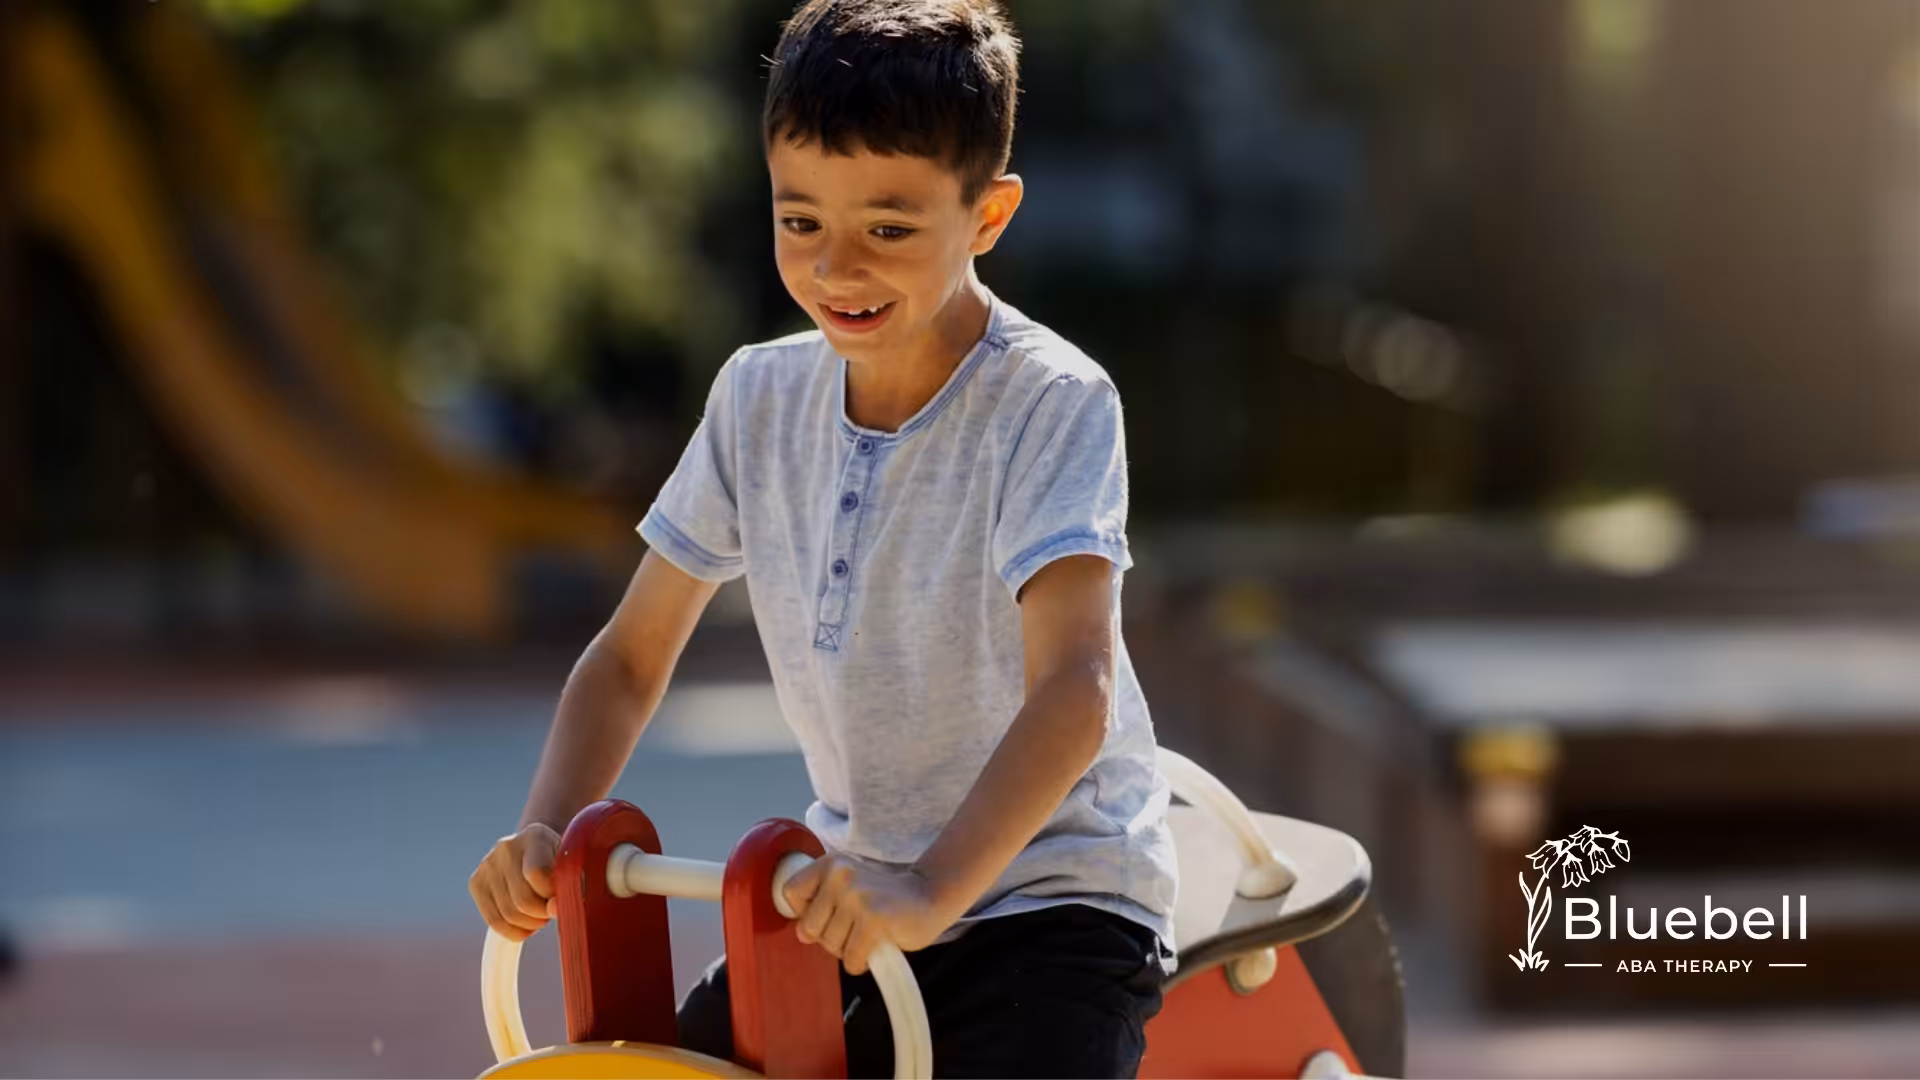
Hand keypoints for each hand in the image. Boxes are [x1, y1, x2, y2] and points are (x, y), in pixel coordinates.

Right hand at [469, 822, 560, 940]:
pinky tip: (526, 925)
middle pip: (522, 900)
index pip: (537, 874)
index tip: (560, 900)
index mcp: (535, 836)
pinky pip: (494, 921)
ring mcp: (487, 864)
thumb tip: (554, 909)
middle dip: (541, 915)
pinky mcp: (476, 882)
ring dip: (529, 925)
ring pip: (508, 915)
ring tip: (540, 916)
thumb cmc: (560, 863)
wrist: (537, 850)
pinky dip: (513, 931)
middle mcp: (506, 847)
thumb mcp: (572, 869)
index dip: (551, 896)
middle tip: (550, 913)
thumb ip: (570, 887)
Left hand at [780, 854, 959, 974]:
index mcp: (830, 863)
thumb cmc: (884, 899)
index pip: (789, 893)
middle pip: (808, 928)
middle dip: (829, 938)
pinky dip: (861, 962)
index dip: (804, 913)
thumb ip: (820, 902)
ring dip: (848, 950)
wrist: (931, 897)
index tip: (827, 915)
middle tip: (854, 928)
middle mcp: (841, 875)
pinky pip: (850, 959)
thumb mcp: (847, 887)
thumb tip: (801, 932)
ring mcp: (857, 896)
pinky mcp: (874, 919)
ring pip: (830, 946)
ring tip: (868, 933)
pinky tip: (876, 946)